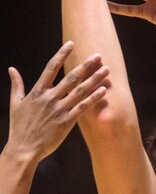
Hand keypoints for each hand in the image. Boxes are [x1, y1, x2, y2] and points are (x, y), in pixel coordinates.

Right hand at [7, 42, 108, 163]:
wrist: (24, 149)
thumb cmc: (19, 127)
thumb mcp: (15, 104)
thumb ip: (17, 85)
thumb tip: (11, 69)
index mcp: (37, 92)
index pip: (51, 67)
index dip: (62, 54)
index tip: (71, 44)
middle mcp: (49, 98)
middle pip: (71, 77)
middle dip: (86, 66)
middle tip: (98, 56)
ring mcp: (59, 110)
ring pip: (80, 91)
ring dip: (94, 80)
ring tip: (106, 70)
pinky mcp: (66, 122)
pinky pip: (83, 108)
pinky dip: (94, 98)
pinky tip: (104, 90)